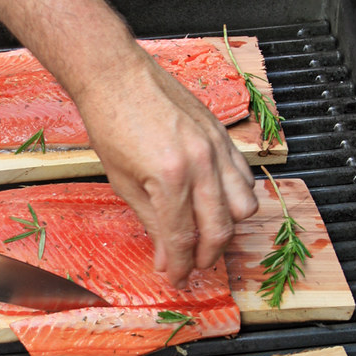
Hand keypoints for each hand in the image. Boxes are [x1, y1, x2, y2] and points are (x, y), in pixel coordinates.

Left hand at [75, 47, 257, 286]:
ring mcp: (217, 146)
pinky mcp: (223, 134)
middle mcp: (201, 163)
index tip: (178, 279)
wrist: (116, 75)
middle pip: (220, 229)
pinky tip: (216, 203)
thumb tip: (166, 258)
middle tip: (192, 265)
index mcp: (170, 178)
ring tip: (207, 236)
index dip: (182, 266)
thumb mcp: (122, 182)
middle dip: (207, 256)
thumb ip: (151, 222)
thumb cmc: (110, 124)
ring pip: (244, 206)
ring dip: (228, 228)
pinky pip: (244, 177)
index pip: (183, 239)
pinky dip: (236, 197)